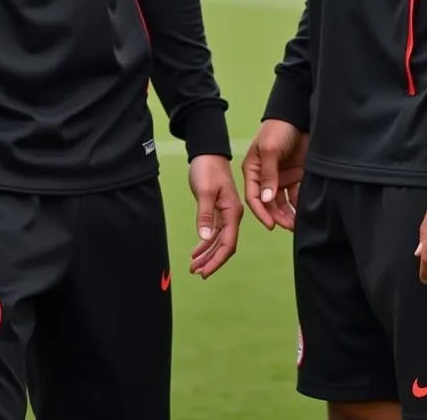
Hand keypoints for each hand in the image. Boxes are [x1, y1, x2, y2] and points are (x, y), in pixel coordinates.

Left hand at [187, 155, 243, 278]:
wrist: (208, 153)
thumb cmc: (208, 169)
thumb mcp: (205, 191)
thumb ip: (205, 215)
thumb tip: (205, 238)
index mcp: (233, 211)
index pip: (228, 243)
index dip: (217, 259)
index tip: (205, 272)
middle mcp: (232, 215)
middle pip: (224, 245)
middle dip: (211, 260)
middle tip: (196, 272)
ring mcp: (226, 213)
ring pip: (218, 240)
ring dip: (207, 254)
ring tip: (194, 266)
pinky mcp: (218, 210)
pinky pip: (214, 232)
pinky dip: (206, 243)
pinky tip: (197, 251)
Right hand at [241, 119, 307, 230]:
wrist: (300, 116)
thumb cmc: (279, 128)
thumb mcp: (270, 149)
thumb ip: (268, 175)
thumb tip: (266, 199)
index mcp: (253, 169)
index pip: (253, 196)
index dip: (261, 212)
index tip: (271, 224)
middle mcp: (265, 176)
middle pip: (268, 203)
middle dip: (277, 216)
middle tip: (288, 226)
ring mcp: (280, 177)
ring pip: (282, 202)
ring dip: (288, 214)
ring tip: (297, 224)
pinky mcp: (294, 176)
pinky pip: (295, 195)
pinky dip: (298, 205)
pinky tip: (303, 213)